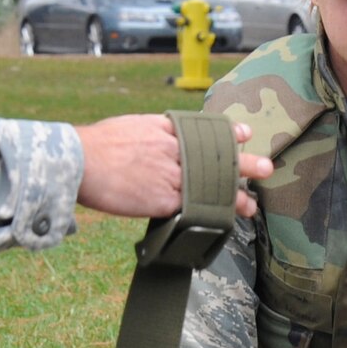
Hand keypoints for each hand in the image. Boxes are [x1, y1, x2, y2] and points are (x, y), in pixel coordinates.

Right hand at [75, 115, 270, 217]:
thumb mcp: (131, 127)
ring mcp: (171, 175)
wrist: (80, 160)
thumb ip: (152, 134)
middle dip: (244, 163)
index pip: (204, 131)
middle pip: (216, 157)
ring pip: (210, 186)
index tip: (243, 134)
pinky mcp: (164, 199)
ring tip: (251, 205)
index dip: (226, 133)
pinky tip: (222, 220)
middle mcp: (174, 150)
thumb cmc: (97, 144)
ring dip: (234, 197)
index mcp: (165, 130)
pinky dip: (208, 214)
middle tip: (266, 167)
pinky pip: (193, 208)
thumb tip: (158, 141)